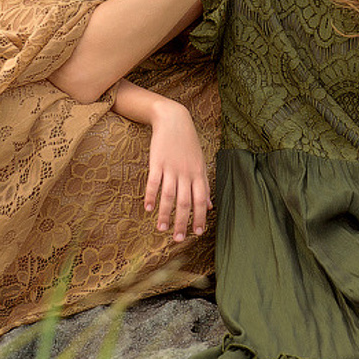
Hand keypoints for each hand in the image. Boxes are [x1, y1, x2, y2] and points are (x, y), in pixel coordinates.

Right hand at [141, 100, 208, 241]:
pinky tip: (148, 209)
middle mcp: (186, 173)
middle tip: (178, 239)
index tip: (197, 233)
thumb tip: (209, 206)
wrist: (174, 119)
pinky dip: (151, 196)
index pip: (201, 200)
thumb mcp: (200, 163)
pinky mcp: (157, 162)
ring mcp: (171, 167)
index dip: (199, 217)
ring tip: (161, 229)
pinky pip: (154, 182)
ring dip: (165, 214)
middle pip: (185, 202)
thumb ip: (204, 185)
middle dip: (182, 222)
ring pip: (169, 196)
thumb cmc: (188, 143)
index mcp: (198, 174)